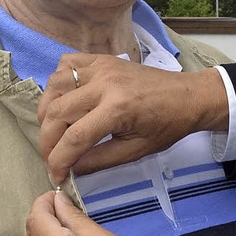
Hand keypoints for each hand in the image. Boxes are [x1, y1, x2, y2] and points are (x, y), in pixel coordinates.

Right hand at [39, 54, 228, 185]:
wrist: (188, 96)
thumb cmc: (167, 125)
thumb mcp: (135, 151)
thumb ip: (99, 161)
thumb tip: (69, 168)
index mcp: (118, 108)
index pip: (73, 139)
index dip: (58, 161)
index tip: (56, 176)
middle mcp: (105, 83)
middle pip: (57, 112)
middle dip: (47, 141)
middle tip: (52, 158)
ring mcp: (101, 67)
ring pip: (55, 86)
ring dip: (47, 111)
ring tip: (54, 131)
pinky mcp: (101, 59)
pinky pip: (66, 64)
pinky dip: (58, 83)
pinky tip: (65, 100)